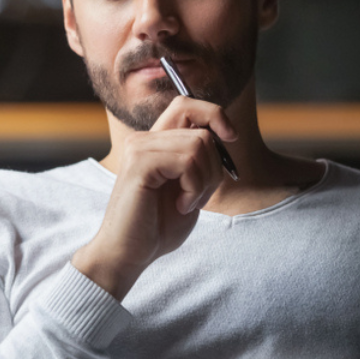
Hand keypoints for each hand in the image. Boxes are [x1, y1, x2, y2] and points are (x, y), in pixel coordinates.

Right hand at [72, 96, 236, 298]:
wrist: (128, 254)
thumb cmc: (157, 226)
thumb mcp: (188, 188)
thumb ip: (200, 160)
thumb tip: (223, 136)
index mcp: (155, 143)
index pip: (186, 104)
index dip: (214, 114)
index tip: (230, 138)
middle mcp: (144, 140)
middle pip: (201, 129)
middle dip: (214, 166)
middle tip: (198, 195)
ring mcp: (139, 149)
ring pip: (199, 145)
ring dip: (204, 181)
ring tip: (187, 202)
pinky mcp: (139, 164)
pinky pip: (188, 161)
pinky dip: (194, 187)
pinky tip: (181, 205)